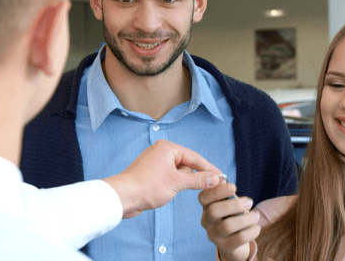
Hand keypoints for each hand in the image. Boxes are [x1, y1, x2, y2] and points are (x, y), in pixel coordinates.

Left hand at [104, 139, 221, 218]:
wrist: (122, 197)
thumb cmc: (147, 186)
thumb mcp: (177, 182)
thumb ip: (198, 180)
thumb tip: (216, 179)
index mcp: (168, 148)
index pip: (195, 157)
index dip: (209, 168)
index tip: (221, 177)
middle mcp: (161, 152)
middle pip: (187, 163)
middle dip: (197, 175)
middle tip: (213, 185)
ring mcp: (155, 163)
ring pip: (178, 171)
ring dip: (185, 181)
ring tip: (194, 189)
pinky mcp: (150, 174)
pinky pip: (169, 176)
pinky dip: (176, 183)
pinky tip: (178, 191)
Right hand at [199, 183, 259, 260]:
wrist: (236, 242)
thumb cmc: (233, 216)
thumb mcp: (229, 203)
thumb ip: (226, 192)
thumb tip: (222, 179)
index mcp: (206, 207)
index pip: (203, 197)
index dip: (216, 190)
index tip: (234, 186)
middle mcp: (207, 221)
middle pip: (214, 211)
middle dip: (235, 204)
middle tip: (250, 201)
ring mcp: (214, 236)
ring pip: (227, 226)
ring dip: (246, 218)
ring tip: (256, 216)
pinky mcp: (225, 247)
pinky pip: (239, 238)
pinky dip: (251, 231)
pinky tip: (256, 227)